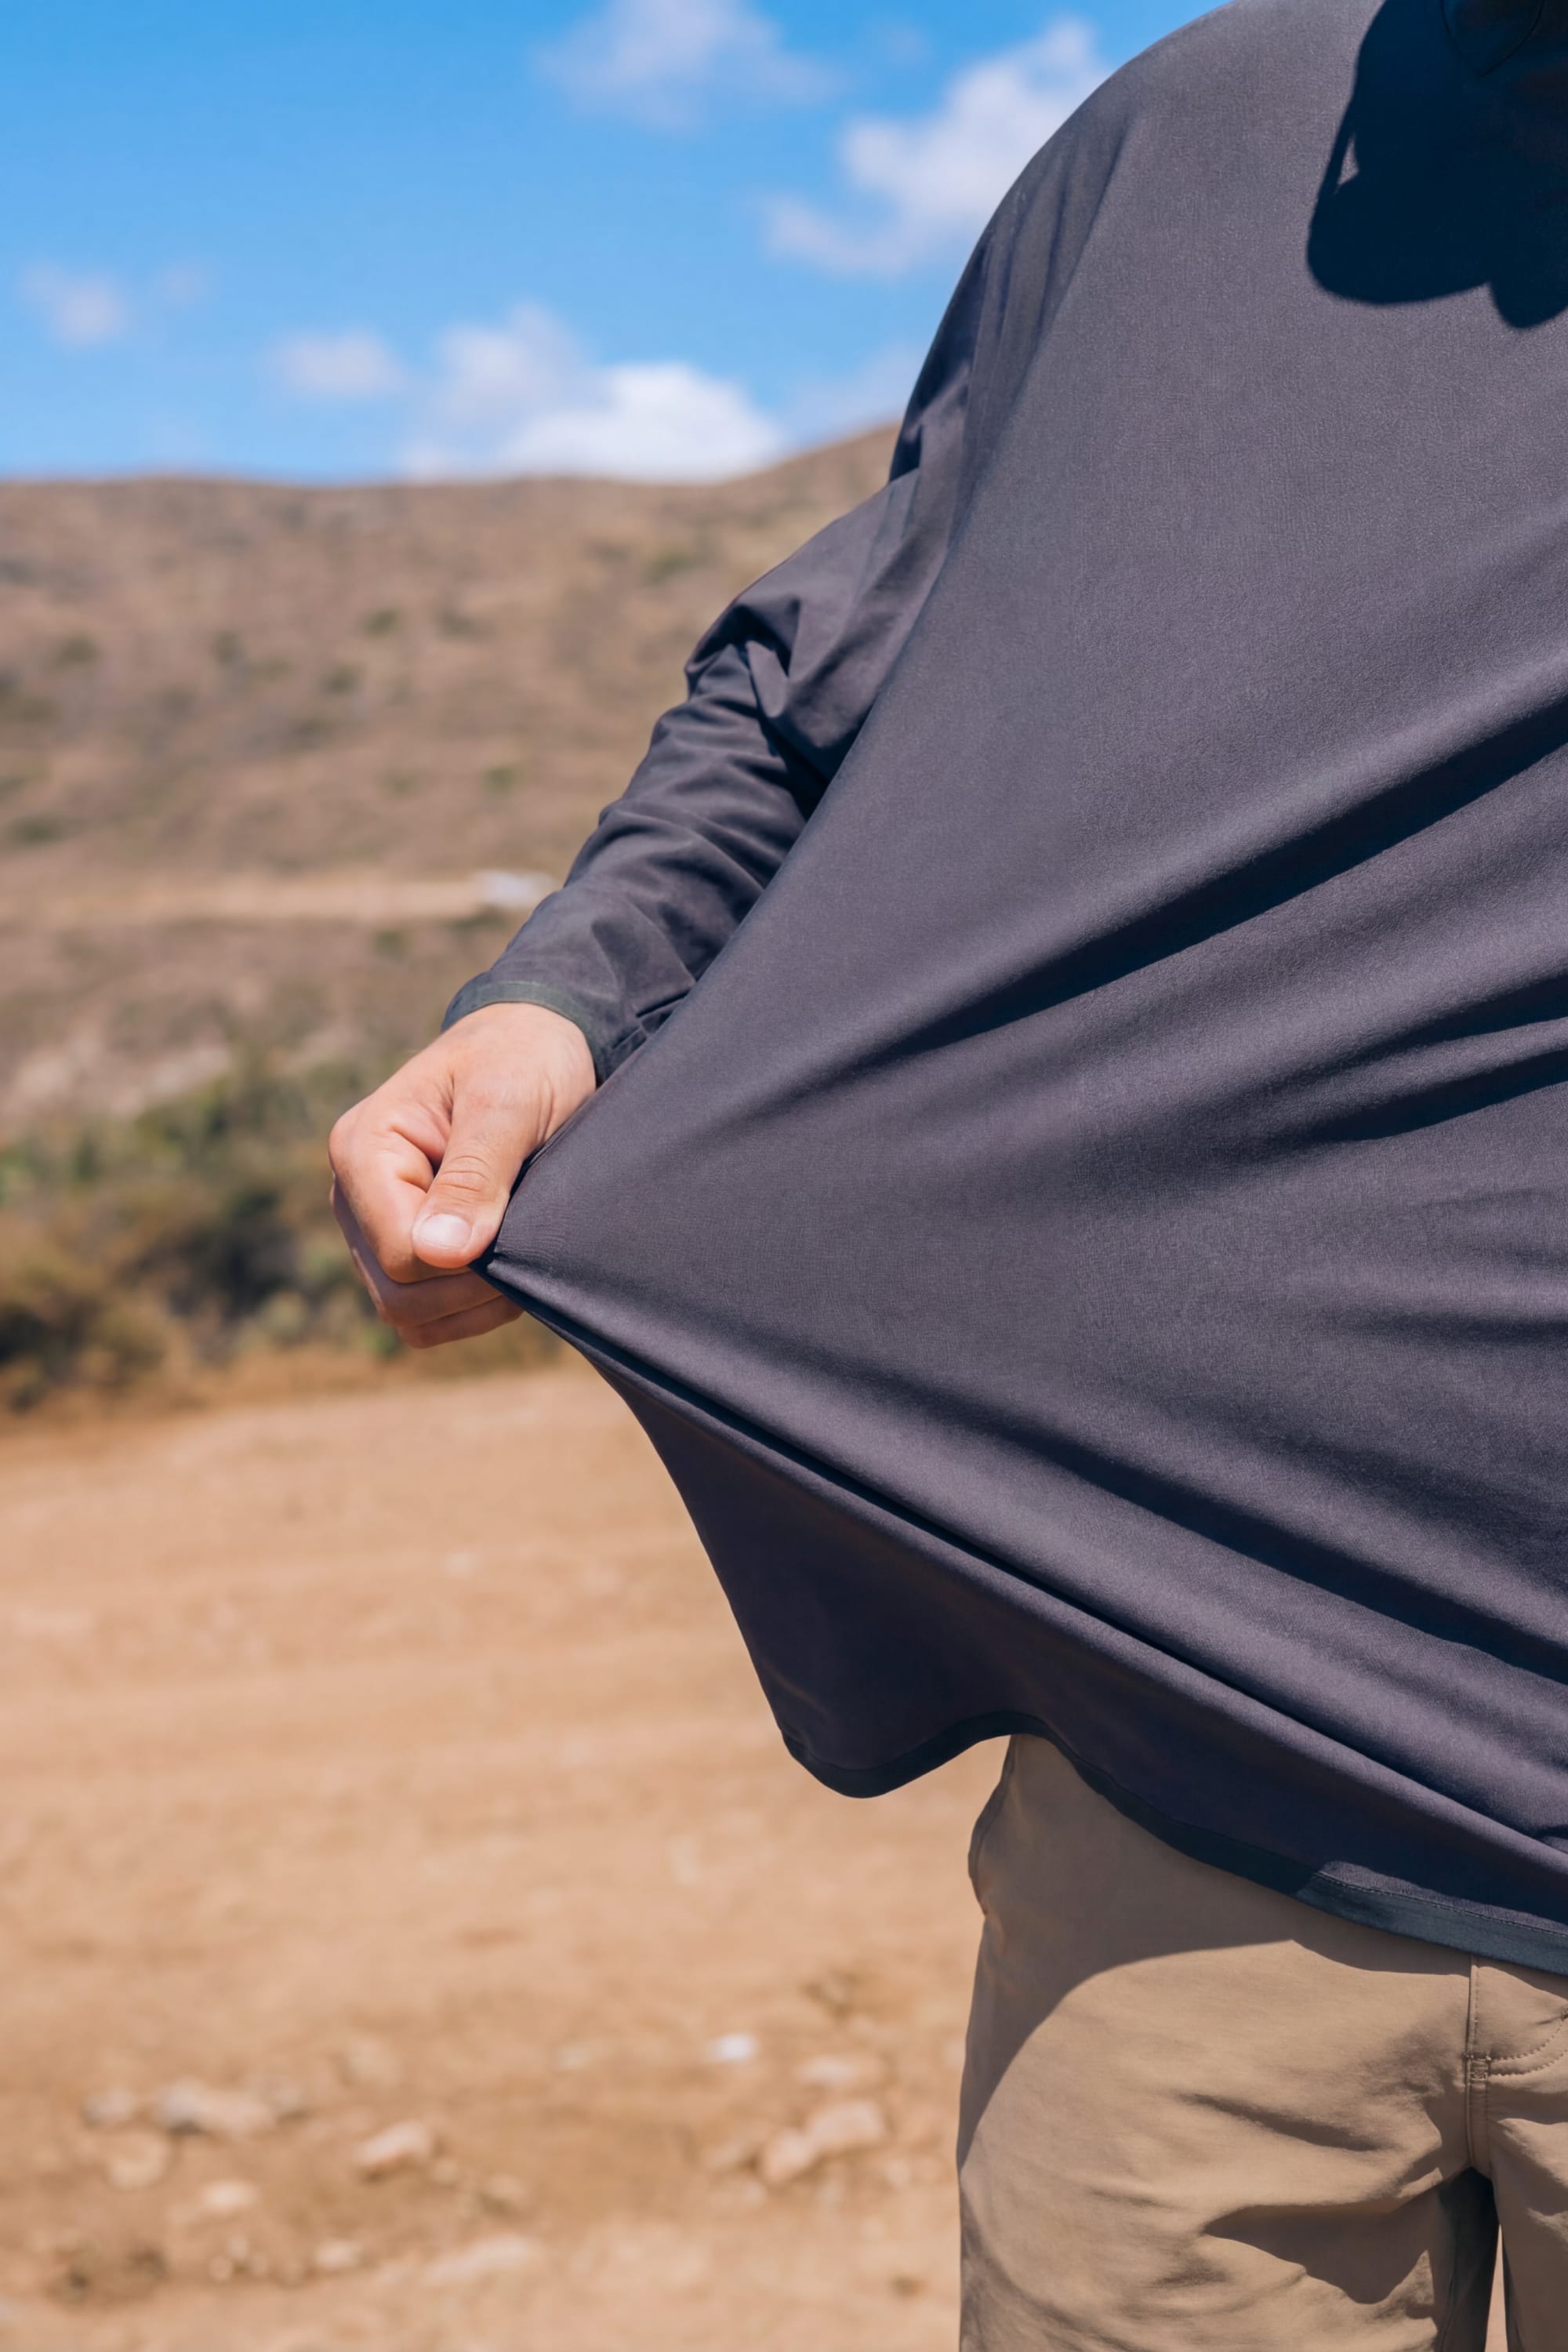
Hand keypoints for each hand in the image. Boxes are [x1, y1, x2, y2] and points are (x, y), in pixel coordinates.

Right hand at [328, 1002, 595, 1349]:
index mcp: (363, 1148)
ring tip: (519, 1254)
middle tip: (529, 1243)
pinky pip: (420, 1315)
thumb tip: (437, 1253)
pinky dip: (466, 1310)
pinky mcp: (400, 1244)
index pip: (401, 1254)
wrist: (535, 1043)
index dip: (466, 1264)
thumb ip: (475, 1175)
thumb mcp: (509, 1104)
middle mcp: (353, 1191)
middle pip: (398, 1294)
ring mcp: (373, 1223)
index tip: (520, 1227)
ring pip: (406, 1313)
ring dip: (470, 1305)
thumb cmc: (524, 1058)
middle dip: (470, 1289)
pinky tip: (505, 1270)